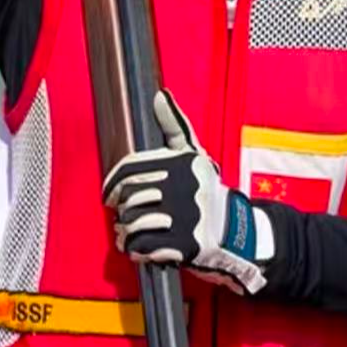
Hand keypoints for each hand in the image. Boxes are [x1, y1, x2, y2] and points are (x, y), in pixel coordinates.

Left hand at [101, 90, 269, 294]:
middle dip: (123, 211)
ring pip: (133, 224)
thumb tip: (160, 95)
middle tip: (128, 216)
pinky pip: (144, 246)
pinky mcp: (187, 244)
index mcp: (182, 163)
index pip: (130, 171)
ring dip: (127, 233)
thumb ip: (174, 124)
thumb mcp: (194, 154)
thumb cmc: (208, 191)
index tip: (110, 196)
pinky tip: (144, 246)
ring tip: (132, 232)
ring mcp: (186, 216)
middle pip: (129, 199)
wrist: (236, 232)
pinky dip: (137, 250)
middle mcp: (184, 187)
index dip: (112, 186)